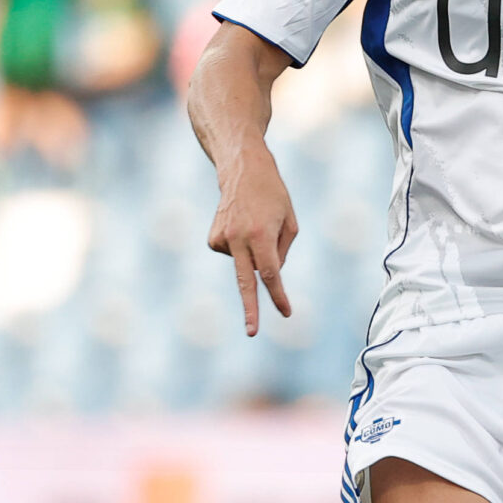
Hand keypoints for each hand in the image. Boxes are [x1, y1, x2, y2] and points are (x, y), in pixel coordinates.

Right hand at [207, 157, 299, 335]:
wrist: (241, 170)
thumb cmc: (273, 195)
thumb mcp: (289, 221)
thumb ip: (282, 252)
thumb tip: (268, 275)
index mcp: (261, 235)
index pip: (271, 273)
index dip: (278, 295)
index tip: (286, 312)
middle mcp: (239, 238)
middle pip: (246, 281)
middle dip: (250, 309)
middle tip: (252, 332)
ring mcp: (223, 238)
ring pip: (245, 264)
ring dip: (254, 253)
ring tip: (255, 224)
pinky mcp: (213, 238)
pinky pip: (234, 255)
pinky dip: (242, 248)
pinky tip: (241, 228)